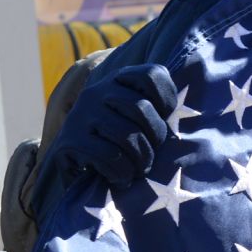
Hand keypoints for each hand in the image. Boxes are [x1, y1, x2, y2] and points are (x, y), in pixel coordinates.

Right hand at [50, 63, 179, 187]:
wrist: (69, 163)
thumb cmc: (115, 141)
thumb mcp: (134, 117)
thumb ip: (155, 108)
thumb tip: (181, 122)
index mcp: (118, 81)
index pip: (152, 74)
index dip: (166, 99)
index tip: (164, 119)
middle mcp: (96, 92)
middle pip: (141, 108)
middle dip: (155, 137)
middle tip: (151, 156)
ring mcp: (80, 115)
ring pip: (127, 135)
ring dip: (140, 159)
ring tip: (139, 169)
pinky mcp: (69, 141)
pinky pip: (109, 156)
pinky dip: (122, 172)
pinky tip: (121, 178)